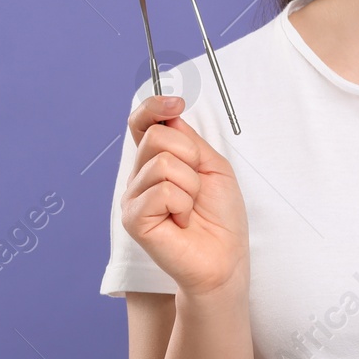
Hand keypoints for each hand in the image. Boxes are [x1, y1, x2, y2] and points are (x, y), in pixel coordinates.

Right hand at [120, 94, 250, 298]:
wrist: (225, 256)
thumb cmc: (220, 214)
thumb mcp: (212, 166)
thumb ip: (189, 141)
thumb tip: (168, 115)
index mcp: (157, 161)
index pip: (141, 124)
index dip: (153, 107)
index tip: (176, 102)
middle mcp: (139, 177)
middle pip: (156, 137)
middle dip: (190, 156)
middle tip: (197, 186)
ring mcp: (133, 198)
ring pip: (163, 163)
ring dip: (191, 185)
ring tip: (190, 207)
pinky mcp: (133, 219)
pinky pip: (163, 191)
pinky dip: (183, 203)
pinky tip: (182, 221)